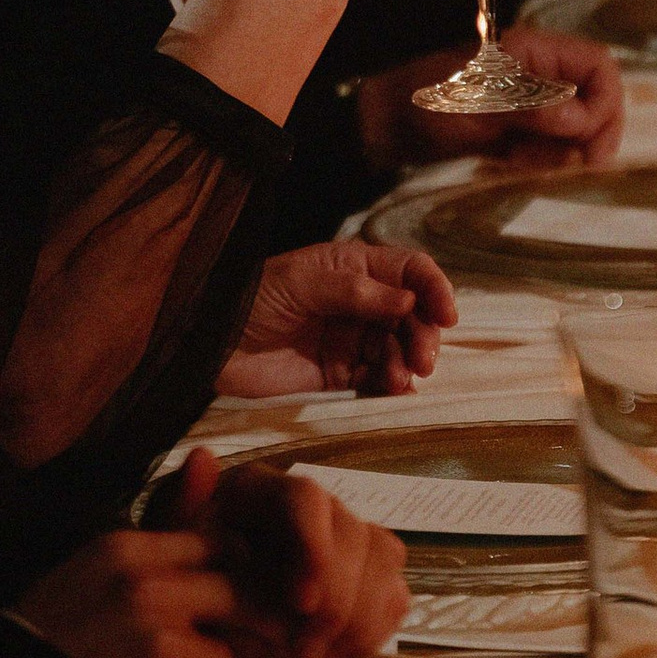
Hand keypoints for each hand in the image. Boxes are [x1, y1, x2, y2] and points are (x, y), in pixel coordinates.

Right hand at [10, 529, 242, 657]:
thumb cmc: (44, 640)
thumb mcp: (86, 573)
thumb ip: (149, 548)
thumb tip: (209, 482)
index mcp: (125, 554)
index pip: (217, 544)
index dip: (232, 573)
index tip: (228, 598)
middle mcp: (148, 594)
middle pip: (243, 599)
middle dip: (247, 630)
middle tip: (231, 654)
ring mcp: (159, 651)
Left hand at [158, 449, 409, 657]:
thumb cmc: (187, 604)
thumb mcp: (168, 560)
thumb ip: (182, 510)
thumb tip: (202, 457)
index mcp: (262, 491)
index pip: (306, 497)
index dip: (314, 546)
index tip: (302, 602)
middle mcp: (311, 507)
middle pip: (352, 533)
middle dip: (336, 599)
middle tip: (302, 650)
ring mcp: (348, 541)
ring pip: (382, 558)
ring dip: (354, 619)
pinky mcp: (371, 581)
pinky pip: (394, 594)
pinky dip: (368, 631)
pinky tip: (332, 656)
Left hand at [223, 240, 460, 394]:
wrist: (209, 343)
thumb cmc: (252, 298)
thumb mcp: (304, 282)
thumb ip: (358, 292)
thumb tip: (410, 300)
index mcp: (353, 267)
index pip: (409, 271)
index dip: (434, 288)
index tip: (447, 313)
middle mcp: (359, 302)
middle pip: (412, 315)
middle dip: (425, 334)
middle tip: (424, 358)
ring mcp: (350, 338)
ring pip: (399, 348)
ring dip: (409, 362)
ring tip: (402, 377)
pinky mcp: (338, 374)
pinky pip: (377, 379)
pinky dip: (392, 385)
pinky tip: (395, 390)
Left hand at [356, 25, 627, 170]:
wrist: (380, 125)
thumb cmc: (421, 103)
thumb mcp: (476, 105)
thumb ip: (530, 109)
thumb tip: (579, 119)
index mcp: (534, 51)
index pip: (600, 66)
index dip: (606, 103)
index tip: (586, 143)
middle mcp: (538, 73)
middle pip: (596, 99)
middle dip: (590, 136)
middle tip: (573, 167)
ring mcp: (528, 103)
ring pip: (575, 129)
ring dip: (562, 153)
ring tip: (522, 163)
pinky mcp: (515, 129)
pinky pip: (549, 147)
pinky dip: (540, 162)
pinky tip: (508, 165)